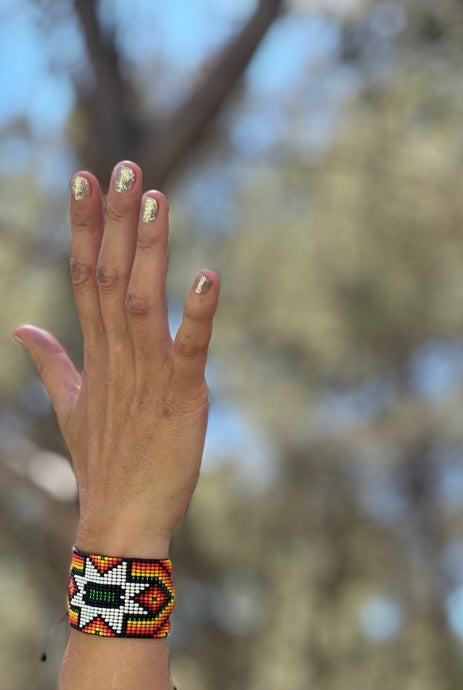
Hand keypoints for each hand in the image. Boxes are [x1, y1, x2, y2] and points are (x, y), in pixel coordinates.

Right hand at [13, 161, 218, 556]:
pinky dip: (200, 314)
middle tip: (124, 165)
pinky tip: (209, 276)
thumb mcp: (70, 404)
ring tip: (155, 198)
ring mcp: (148, 374)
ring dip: (148, 250)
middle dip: (115, 220)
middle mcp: (117, 355)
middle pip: (109, 275)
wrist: (121, 520)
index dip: (85, 225)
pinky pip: (191, 349)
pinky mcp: (183, 396)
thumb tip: (22, 326)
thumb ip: (51, 361)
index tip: (85, 177)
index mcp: (95, 352)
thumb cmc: (103, 462)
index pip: (84, 275)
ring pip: (143, 300)